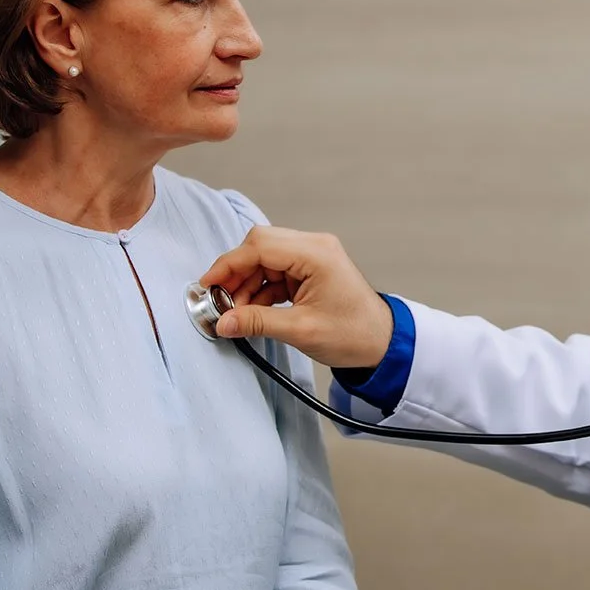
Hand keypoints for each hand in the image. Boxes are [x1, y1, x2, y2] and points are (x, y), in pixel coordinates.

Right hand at [197, 227, 393, 369]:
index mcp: (316, 254)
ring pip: (264, 260)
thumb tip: (223, 321)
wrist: (382, 343)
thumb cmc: (354, 334)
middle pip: (260, 247)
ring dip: (246, 284)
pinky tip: (252, 311)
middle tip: (220, 302)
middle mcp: (314, 247)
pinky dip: (260, 289)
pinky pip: (275, 271)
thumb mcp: (301, 330)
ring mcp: (313, 257)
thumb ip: (258, 322)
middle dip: (235, 274)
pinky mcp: (310, 269)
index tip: (207, 286)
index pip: (259, 246)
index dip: (228, 264)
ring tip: (237, 313)